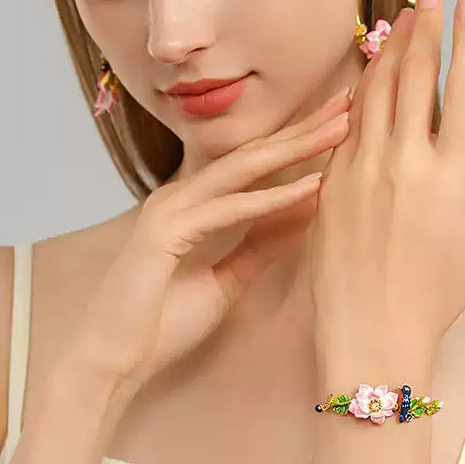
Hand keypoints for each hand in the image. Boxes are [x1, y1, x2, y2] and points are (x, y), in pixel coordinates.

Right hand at [56, 88, 350, 413]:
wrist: (115, 362)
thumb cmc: (164, 322)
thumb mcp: (229, 279)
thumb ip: (262, 245)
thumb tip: (305, 214)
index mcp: (195, 205)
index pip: (256, 165)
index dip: (299, 141)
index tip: (341, 123)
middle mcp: (183, 197)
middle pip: (254, 154)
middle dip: (304, 128)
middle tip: (349, 101)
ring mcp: (170, 210)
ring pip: (243, 170)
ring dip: (295, 149)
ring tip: (340, 129)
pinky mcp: (165, 233)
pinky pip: (228, 210)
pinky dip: (271, 199)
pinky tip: (311, 187)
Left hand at [309, 0, 464, 377]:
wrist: (370, 333)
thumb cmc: (434, 299)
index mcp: (449, 175)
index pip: (462, 89)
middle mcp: (402, 162)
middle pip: (412, 77)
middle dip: (422, 30)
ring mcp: (359, 171)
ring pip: (372, 94)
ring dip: (386, 54)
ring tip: (395, 24)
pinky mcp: (329, 185)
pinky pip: (343, 129)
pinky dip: (356, 99)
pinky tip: (362, 80)